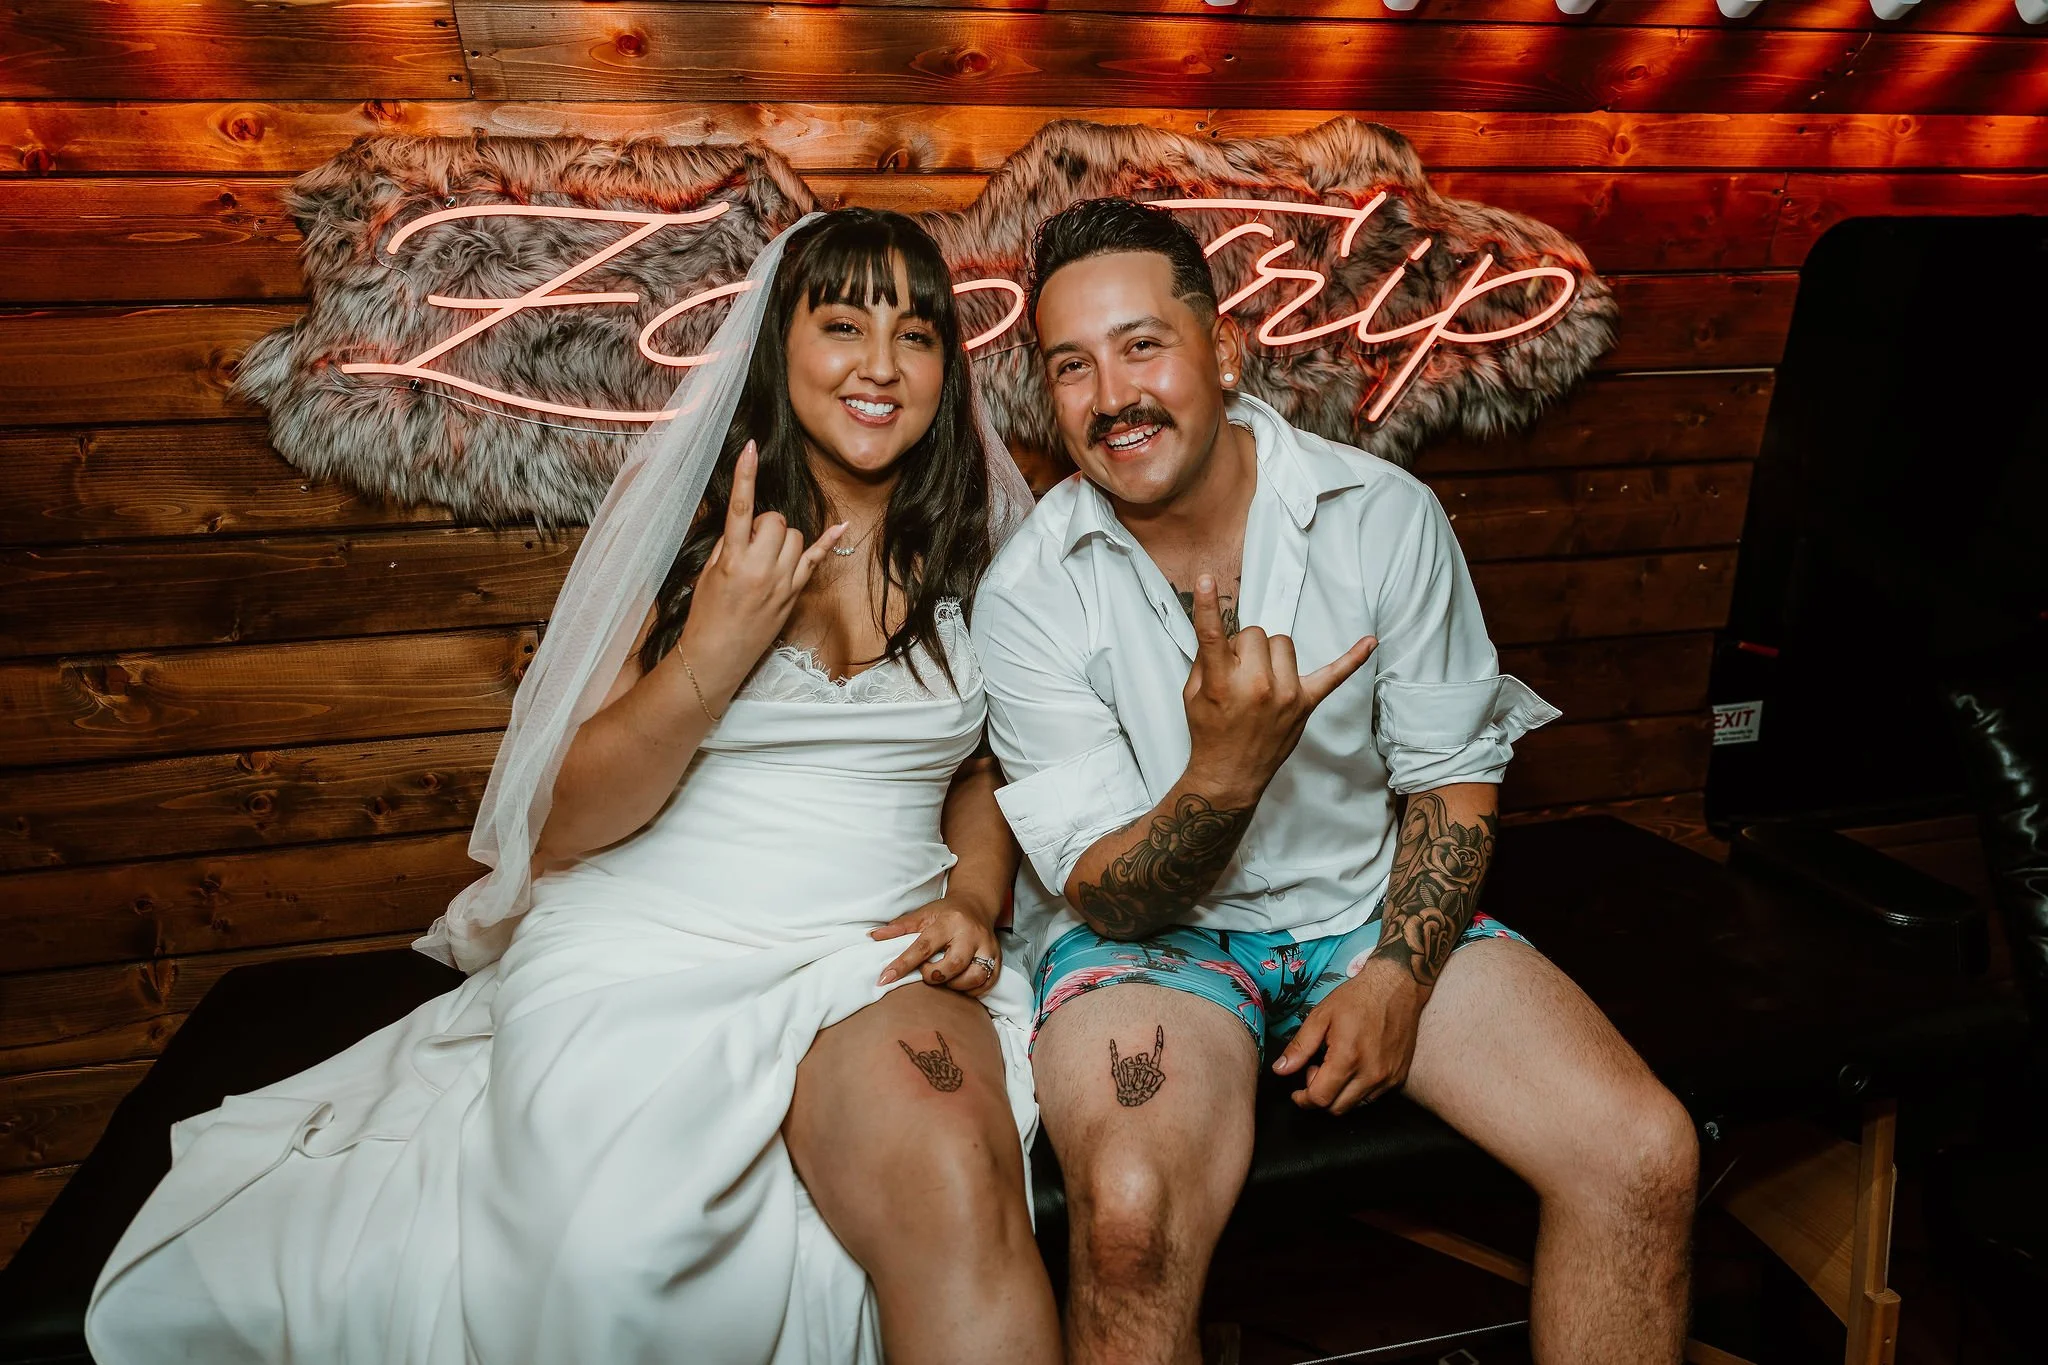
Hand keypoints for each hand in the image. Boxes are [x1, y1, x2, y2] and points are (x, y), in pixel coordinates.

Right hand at [678, 441, 845, 688]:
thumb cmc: (707, 613)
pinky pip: (815, 560)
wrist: (718, 654)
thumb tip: (745, 524)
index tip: (749, 448)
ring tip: (764, 557)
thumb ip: (727, 545)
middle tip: (750, 543)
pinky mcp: (795, 593)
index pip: (741, 508)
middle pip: (776, 520)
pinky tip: (842, 525)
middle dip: (764, 523)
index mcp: (732, 559)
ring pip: (796, 536)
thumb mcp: (708, 574)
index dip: (745, 475)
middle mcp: (761, 568)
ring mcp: (782, 581)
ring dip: (782, 537)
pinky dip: (828, 541)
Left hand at [870, 895, 1002, 995]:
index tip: (885, 978)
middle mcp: (971, 935)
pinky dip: (971, 990)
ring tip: (944, 978)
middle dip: (935, 976)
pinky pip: (986, 984)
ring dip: (954, 985)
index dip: (903, 964)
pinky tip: (959, 983)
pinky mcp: (998, 960)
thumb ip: (899, 927)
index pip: (923, 946)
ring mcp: (988, 948)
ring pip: (973, 977)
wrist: (977, 906)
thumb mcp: (922, 914)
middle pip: (953, 964)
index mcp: (949, 922)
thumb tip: (873, 937)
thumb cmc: (946, 913)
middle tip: (927, 972)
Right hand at [1181, 575, 1375, 803]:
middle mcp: (1257, 686)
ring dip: (1271, 655)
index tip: (1206, 580)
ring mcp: (1286, 694)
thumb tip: (1223, 633)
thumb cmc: (1210, 733)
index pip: (1213, 635)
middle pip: (1256, 634)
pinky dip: (1352, 658)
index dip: (1206, 606)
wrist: (1230, 775)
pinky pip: (1334, 675)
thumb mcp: (1194, 695)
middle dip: (1245, 647)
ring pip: (1284, 643)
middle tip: (1237, 671)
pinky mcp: (1306, 703)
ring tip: (1261, 679)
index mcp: (1223, 684)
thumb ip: (1207, 661)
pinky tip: (1370, 641)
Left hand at [1270, 957, 1427, 1114]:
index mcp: (1347, 1058)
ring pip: (1355, 1106)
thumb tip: (1280, 1070)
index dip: (1304, 1099)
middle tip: (1316, 1071)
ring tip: (1335, 1068)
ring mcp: (1388, 1078)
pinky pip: (1373, 1097)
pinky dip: (1358, 1091)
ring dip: (1339, 1095)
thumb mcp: (1320, 1017)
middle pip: (1337, 1108)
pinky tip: (1353, 1069)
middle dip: (1320, 1096)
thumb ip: (1299, 1047)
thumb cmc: (1357, 998)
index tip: (1297, 1091)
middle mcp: (1370, 1074)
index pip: (1320, 1098)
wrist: (1396, 987)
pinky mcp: (1398, 1077)